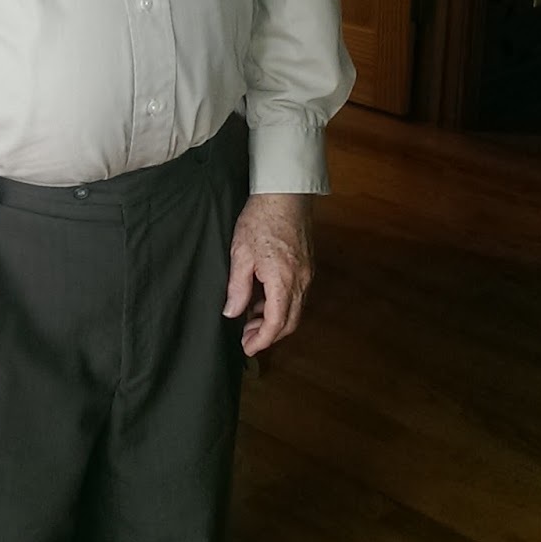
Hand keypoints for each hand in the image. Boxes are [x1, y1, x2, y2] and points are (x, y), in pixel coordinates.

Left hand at [223, 193, 313, 355]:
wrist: (285, 193)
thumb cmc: (260, 219)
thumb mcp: (240, 254)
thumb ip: (238, 287)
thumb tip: (232, 313)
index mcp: (283, 282)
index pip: (276, 324)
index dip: (262, 340)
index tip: (247, 348)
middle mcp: (301, 282)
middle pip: (290, 322)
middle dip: (269, 334)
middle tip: (246, 337)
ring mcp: (307, 273)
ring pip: (295, 309)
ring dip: (274, 318)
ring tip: (250, 316)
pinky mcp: (307, 265)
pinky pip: (297, 294)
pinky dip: (281, 303)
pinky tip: (262, 297)